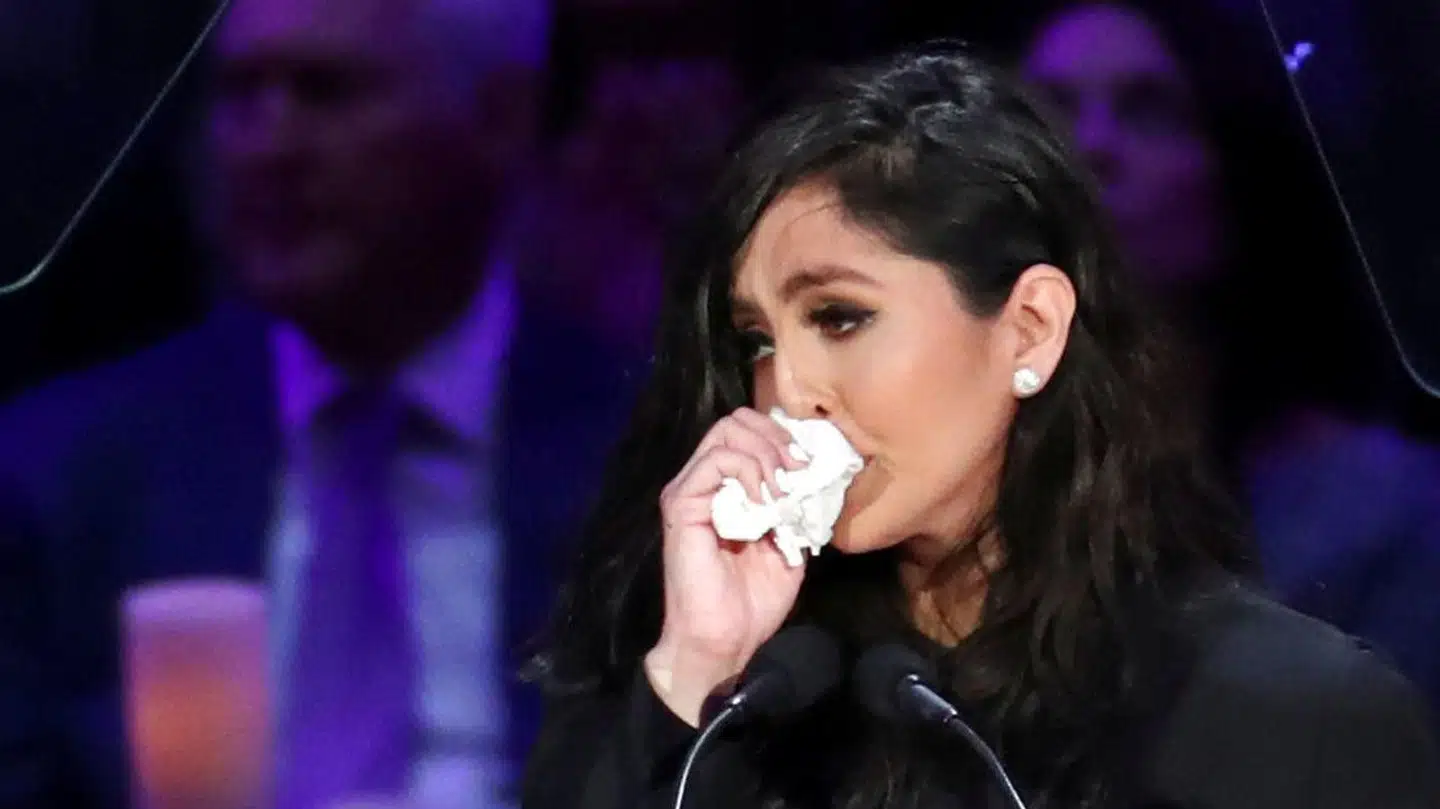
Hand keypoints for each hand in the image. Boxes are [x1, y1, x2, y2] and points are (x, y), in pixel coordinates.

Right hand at [645, 407, 807, 725]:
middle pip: (736, 421)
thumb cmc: (753, 602)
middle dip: (776, 438)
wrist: (726, 641)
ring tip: (783, 488)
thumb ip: (794, 507)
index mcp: (727, 489)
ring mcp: (690, 490)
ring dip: (766, 453)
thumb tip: (812, 476)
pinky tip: (766, 499)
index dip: (782, 438)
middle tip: (798, 470)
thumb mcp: (789, 543)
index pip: (749, 432)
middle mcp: (704, 482)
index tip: (809, 465)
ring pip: (726, 432)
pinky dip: (749, 470)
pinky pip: (716, 461)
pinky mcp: (682, 504)